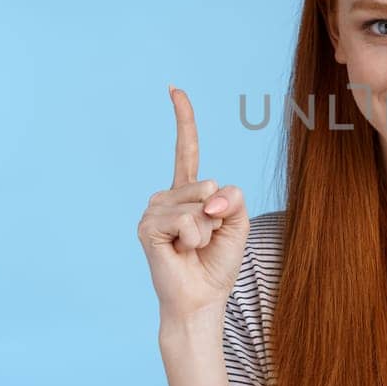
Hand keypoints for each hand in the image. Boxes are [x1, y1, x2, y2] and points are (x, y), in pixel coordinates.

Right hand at [137, 85, 250, 318]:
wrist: (202, 297)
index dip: (183, 118)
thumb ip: (233, 198)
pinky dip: (195, 239)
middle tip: (205, 239)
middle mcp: (167, 195)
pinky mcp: (148, 226)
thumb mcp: (238, 222)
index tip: (174, 88)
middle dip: (219, 215)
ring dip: (207, 231)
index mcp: (189, 192)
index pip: (187, 149)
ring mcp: (154, 209)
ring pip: (200, 203)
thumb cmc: (217, 262)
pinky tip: (182, 252)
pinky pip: (188, 220)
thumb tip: (209, 197)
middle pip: (209, 184)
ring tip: (193, 248)